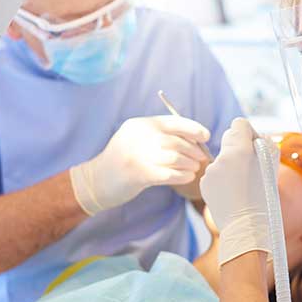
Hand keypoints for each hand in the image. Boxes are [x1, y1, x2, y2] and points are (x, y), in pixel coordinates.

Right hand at [70, 115, 209, 214]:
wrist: (96, 180)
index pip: (173, 121)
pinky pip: (169, 174)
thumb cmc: (123, 160)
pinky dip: (182, 176)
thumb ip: (160, 135)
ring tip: (194, 168)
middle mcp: (139, 137)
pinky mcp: (138, 174)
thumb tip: (195, 138)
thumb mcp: (137, 139)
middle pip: (176, 141)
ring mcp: (137, 155)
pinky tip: (188, 177)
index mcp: (140, 124)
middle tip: (201, 158)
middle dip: (193, 150)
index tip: (205, 136)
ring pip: (175, 157)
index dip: (193, 128)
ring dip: (189, 164)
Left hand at [200, 118, 272, 266]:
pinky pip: (215, 173)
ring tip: (243, 185)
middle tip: (250, 164)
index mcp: (239, 151)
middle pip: (228, 138)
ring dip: (231, 165)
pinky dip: (222, 179)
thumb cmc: (264, 198)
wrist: (247, 227)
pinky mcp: (204, 183)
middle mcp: (221, 157)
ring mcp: (210, 171)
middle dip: (239, 147)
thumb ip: (263, 144)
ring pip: (222, 157)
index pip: (239, 124)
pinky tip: (232, 193)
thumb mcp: (272, 166)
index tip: (254, 144)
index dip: (248, 132)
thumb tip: (254, 138)